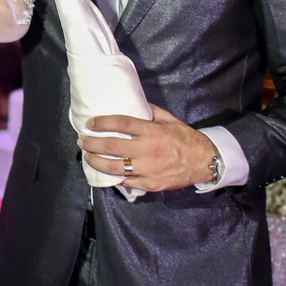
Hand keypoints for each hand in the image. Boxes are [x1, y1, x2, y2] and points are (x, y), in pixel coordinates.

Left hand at [77, 105, 218, 191]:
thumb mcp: (168, 119)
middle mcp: (148, 150)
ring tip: (88, 157)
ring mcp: (148, 169)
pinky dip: (114, 177)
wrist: (204, 161)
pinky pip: (127, 181)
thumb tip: (131, 101)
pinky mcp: (150, 184)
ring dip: (97, 162)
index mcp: (152, 132)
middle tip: (82, 141)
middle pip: (112, 147)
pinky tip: (106, 172)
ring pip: (115, 168)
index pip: (121, 124)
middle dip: (92, 144)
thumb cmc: (184, 138)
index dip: (102, 123)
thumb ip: (149, 111)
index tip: (90, 123)